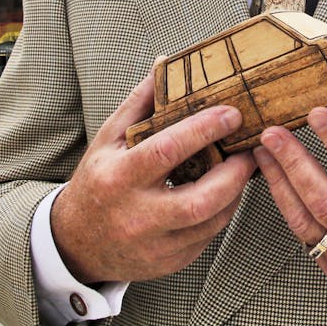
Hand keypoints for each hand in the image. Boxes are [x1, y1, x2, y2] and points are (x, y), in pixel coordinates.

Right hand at [51, 72, 255, 283]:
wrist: (77, 242)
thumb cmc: (98, 180)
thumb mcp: (108, 139)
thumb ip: (139, 102)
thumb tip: (165, 63)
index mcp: (119, 178)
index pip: (167, 151)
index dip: (204, 130)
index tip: (232, 113)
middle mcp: (137, 216)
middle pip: (200, 199)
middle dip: (234, 174)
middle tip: (249, 151)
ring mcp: (154, 245)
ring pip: (211, 222)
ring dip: (234, 194)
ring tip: (240, 169)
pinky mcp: (170, 263)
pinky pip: (207, 238)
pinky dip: (221, 214)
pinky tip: (223, 194)